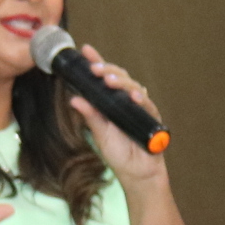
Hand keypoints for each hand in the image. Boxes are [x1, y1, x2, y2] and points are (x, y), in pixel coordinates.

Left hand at [67, 45, 168, 184]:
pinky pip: (146, 104)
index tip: (85, 50)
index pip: (103, 79)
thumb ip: (90, 116)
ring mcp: (139, 107)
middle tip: (95, 69)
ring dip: (121, 81)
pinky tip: (132, 95)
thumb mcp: (100, 134)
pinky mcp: (151, 117)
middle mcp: (125, 101)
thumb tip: (73, 99)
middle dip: (107, 70)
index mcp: (110, 103)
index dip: (97, 62)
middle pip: (118, 78)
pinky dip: (139, 98)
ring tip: (109, 80)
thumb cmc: (119, 154)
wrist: (137, 174)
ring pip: (132, 86)